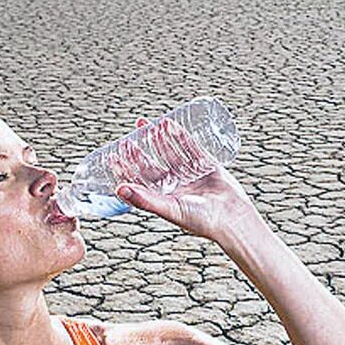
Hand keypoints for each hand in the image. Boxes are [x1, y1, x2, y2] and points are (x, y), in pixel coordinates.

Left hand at [113, 116, 258, 240]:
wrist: (232, 217)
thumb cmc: (200, 220)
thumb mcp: (168, 208)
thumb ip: (144, 199)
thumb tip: (118, 189)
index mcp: (162, 197)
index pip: (138, 180)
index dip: (125, 168)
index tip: (111, 155)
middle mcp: (174, 185)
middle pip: (151, 164)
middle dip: (139, 151)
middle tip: (128, 137)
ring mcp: (189, 174)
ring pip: (169, 152)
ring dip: (157, 139)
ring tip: (146, 125)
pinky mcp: (206, 164)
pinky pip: (189, 146)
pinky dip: (179, 135)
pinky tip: (169, 124)